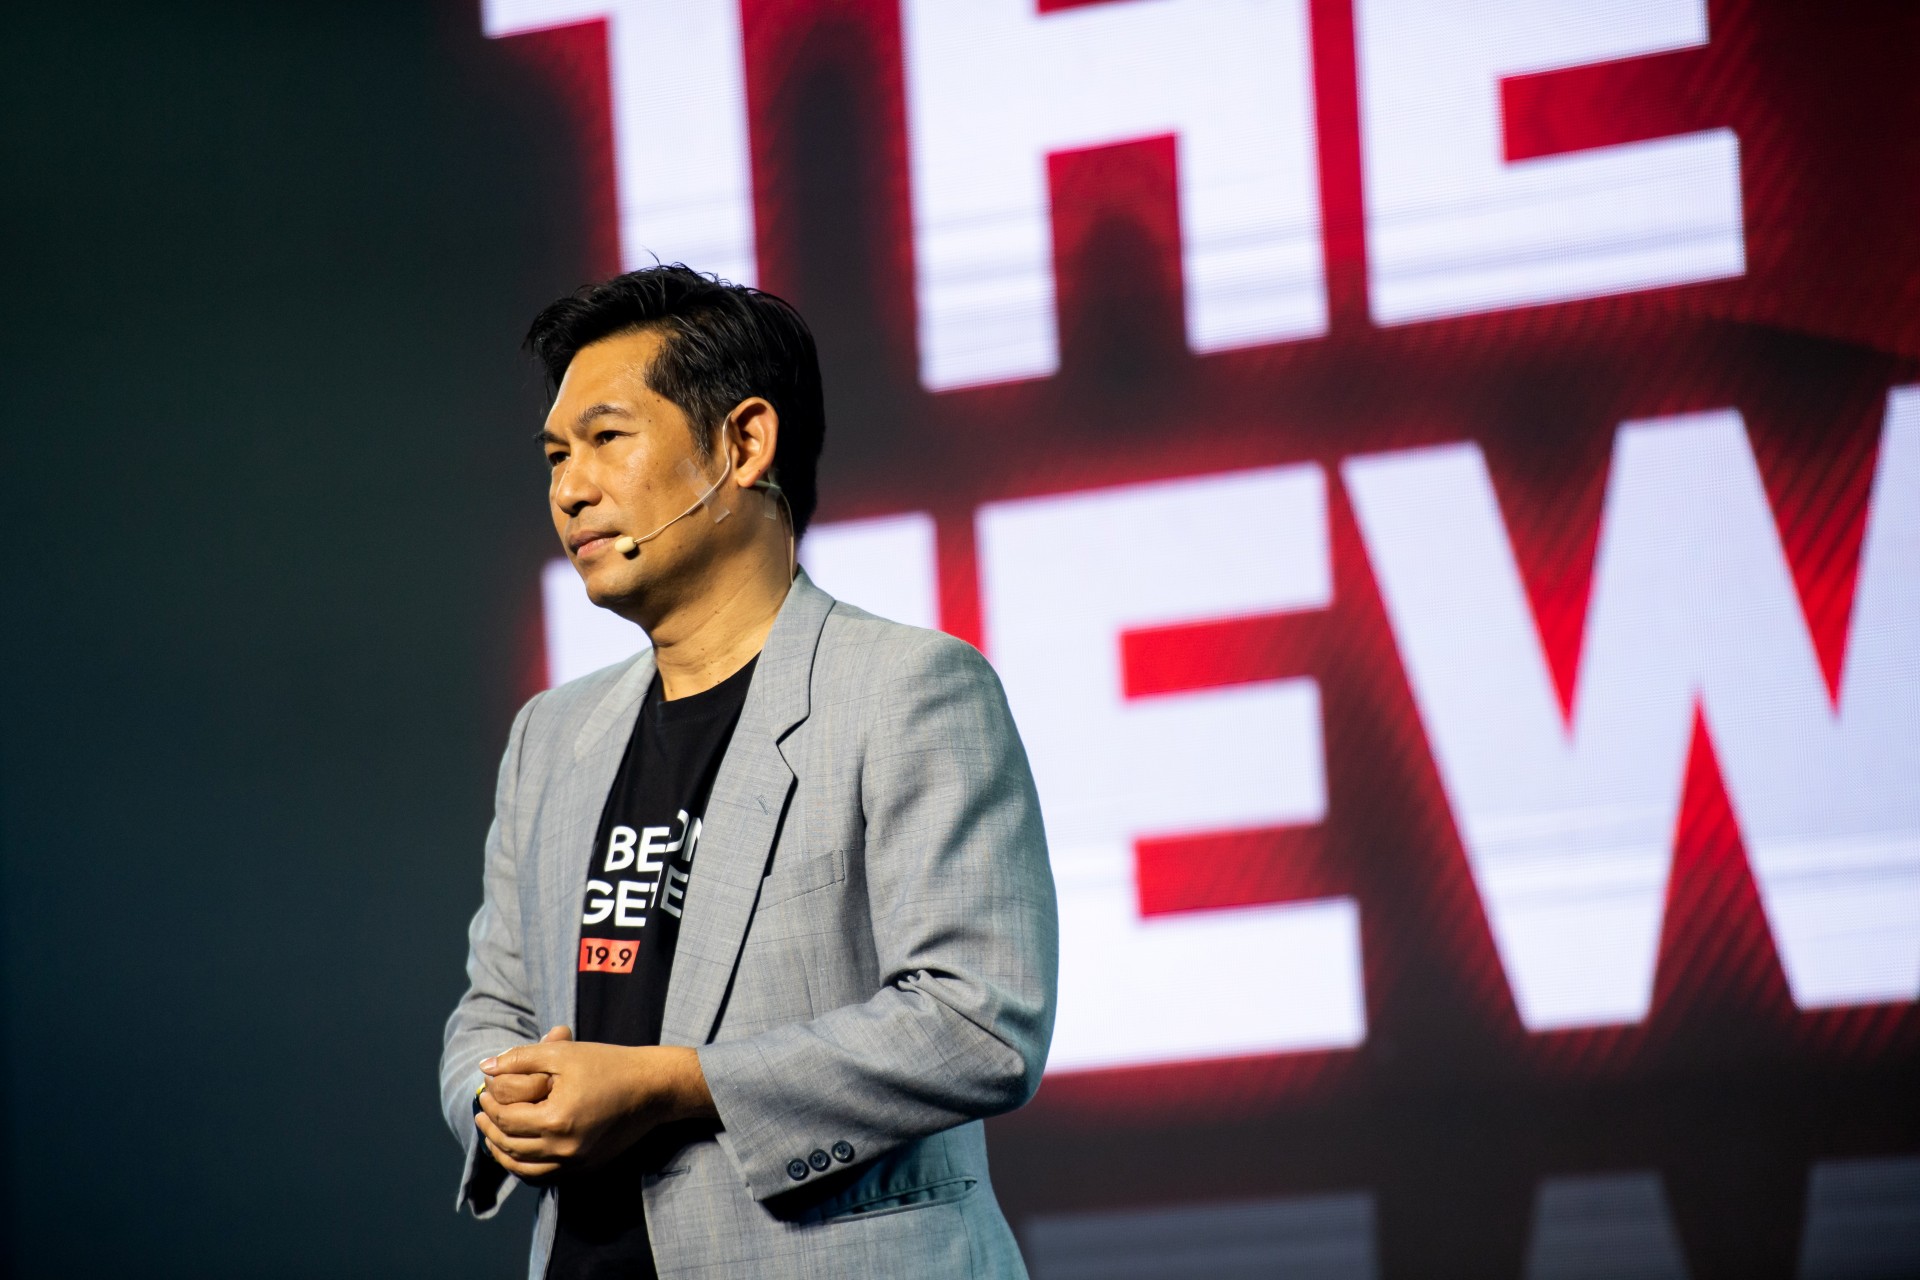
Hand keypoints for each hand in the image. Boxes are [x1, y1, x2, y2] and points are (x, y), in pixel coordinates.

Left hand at [475, 1033, 714, 1178]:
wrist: (651, 1089)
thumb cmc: (608, 1065)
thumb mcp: (563, 1054)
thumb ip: (520, 1058)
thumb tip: (485, 1067)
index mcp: (557, 1120)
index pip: (507, 1119)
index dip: (490, 1105)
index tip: (485, 1091)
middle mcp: (564, 1150)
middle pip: (510, 1146)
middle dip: (490, 1128)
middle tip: (482, 1113)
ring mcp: (575, 1165)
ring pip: (523, 1169)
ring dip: (502, 1152)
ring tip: (492, 1134)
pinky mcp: (584, 1170)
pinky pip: (543, 1178)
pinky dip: (523, 1167)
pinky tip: (517, 1152)